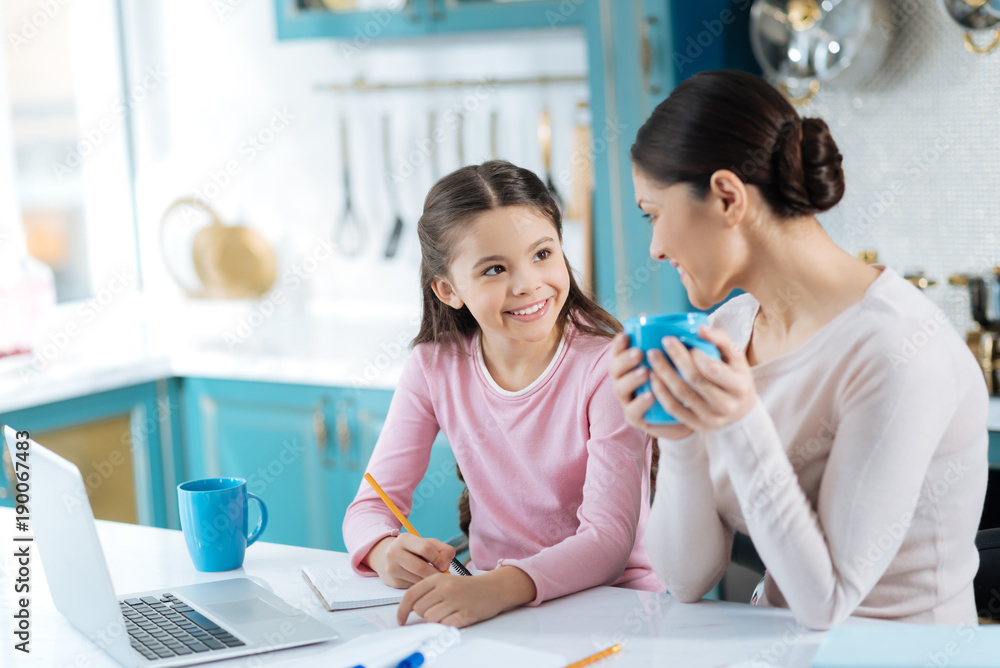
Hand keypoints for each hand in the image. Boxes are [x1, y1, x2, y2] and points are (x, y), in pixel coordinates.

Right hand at [365, 534, 454, 587]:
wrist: (387, 558)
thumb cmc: (414, 550)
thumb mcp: (427, 543)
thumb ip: (442, 549)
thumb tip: (446, 565)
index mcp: (404, 539)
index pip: (425, 548)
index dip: (438, 558)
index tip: (444, 564)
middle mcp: (394, 553)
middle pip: (420, 567)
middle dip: (435, 573)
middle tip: (442, 575)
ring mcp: (392, 569)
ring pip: (417, 579)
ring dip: (430, 580)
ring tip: (433, 576)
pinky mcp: (393, 582)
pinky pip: (413, 586)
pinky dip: (422, 585)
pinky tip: (423, 580)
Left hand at [395, 566, 535, 627]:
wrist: (494, 588)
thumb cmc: (467, 587)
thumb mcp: (446, 581)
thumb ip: (428, 591)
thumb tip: (410, 608)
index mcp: (438, 578)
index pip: (411, 595)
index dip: (402, 610)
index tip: (401, 620)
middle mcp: (445, 588)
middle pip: (419, 609)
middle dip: (424, 613)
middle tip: (438, 609)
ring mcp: (455, 600)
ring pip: (430, 618)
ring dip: (436, 619)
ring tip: (448, 612)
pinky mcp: (465, 613)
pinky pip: (445, 624)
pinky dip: (447, 624)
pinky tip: (456, 616)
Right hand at [609, 333, 693, 439]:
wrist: (688, 412)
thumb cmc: (680, 380)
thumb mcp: (678, 359)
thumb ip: (672, 342)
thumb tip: (673, 320)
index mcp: (630, 364)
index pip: (618, 351)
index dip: (618, 344)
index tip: (626, 335)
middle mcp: (624, 381)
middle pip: (614, 369)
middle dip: (624, 360)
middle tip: (639, 353)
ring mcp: (628, 400)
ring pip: (620, 388)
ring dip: (631, 379)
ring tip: (645, 372)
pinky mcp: (636, 418)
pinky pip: (633, 412)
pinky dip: (640, 403)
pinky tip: (650, 395)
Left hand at [646, 325, 756, 432]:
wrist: (741, 413)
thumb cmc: (736, 377)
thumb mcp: (737, 358)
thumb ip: (721, 339)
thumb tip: (700, 328)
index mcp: (739, 386)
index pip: (713, 369)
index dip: (694, 355)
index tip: (680, 340)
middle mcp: (727, 405)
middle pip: (695, 380)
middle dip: (676, 359)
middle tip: (662, 342)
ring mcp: (711, 418)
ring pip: (682, 394)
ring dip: (664, 374)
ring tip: (653, 357)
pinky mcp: (697, 425)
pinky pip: (674, 409)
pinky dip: (661, 392)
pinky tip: (653, 378)